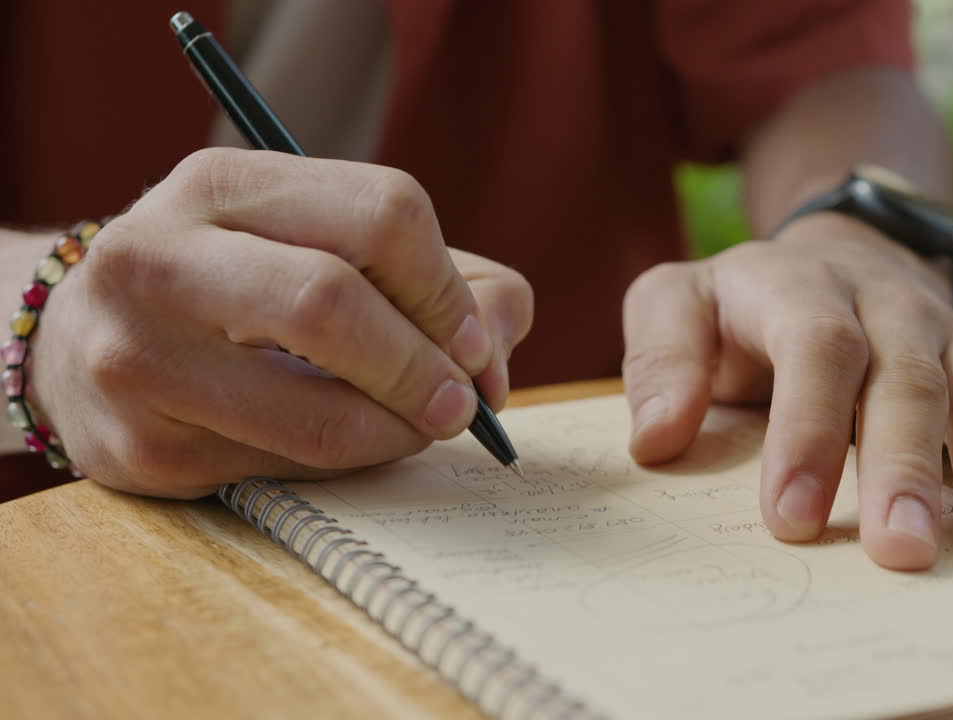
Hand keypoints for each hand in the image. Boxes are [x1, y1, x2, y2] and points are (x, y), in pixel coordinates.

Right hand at [32, 148, 531, 497]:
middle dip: (425, 366)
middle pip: (333, 303)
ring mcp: (138, 357)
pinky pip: (287, 471)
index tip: (475, 343)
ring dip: (399, 432)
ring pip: (319, 413)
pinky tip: (346, 442)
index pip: (382, 214)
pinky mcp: (141, 449)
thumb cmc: (240, 287)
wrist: (80, 345)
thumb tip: (499, 352)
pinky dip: (347, 463)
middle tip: (462, 404)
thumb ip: (441, 279)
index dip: (449, 291)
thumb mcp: (324, 244)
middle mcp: (160, 257)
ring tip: (417, 426)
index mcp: (222, 184)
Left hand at [622, 214, 952, 569]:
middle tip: (899, 553)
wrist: (838, 253)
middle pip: (907, 380)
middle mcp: (886, 305)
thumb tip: (656, 437)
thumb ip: (659, 358)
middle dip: (904, 469)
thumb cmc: (743, 305)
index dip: (807, 431)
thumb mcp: (676, 303)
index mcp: (799, 287)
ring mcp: (946, 334)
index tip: (789, 519)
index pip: (815, 348)